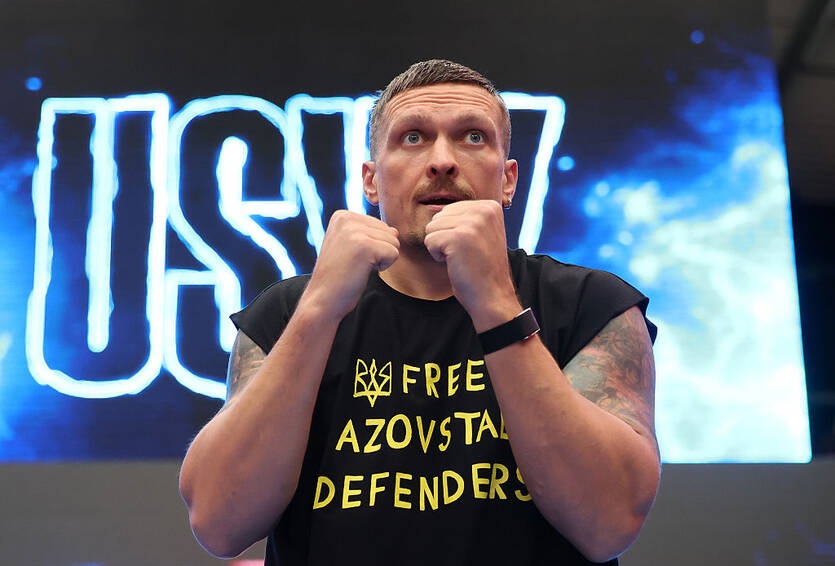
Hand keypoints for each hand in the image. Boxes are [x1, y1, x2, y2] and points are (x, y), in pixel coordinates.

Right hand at [303, 210, 399, 320]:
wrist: (323, 299)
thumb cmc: (339, 276)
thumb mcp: (351, 247)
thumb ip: (371, 233)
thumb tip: (396, 231)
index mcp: (342, 216)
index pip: (380, 225)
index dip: (372, 246)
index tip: (351, 256)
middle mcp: (346, 218)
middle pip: (389, 232)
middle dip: (379, 252)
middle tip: (355, 263)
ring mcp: (354, 230)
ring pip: (394, 242)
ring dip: (380, 260)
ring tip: (357, 266)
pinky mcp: (365, 245)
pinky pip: (394, 253)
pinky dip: (383, 267)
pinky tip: (362, 271)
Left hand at [423, 200, 520, 329]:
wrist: (492, 295)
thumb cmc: (482, 268)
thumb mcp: (481, 233)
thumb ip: (467, 217)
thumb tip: (439, 207)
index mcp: (490, 206)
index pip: (449, 209)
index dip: (453, 231)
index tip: (472, 246)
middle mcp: (483, 210)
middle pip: (438, 216)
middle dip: (445, 237)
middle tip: (466, 254)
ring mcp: (472, 223)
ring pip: (431, 228)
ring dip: (441, 247)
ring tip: (461, 258)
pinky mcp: (458, 237)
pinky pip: (429, 241)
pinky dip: (437, 256)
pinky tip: (456, 264)